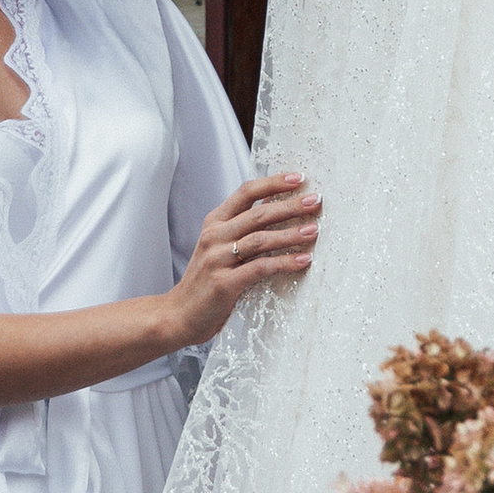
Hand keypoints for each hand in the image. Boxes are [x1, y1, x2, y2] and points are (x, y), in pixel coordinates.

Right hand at [168, 173, 320, 341]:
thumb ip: (241, 228)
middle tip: (315, 200)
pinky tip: (303, 260)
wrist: (178, 315)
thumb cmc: (205, 280)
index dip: (273, 183)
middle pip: (258, 214)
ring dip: (291, 234)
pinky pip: (261, 268)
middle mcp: (215, 236)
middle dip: (290, 205)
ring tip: (314, 230)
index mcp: (215, 223)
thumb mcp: (218, 247)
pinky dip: (284, 262)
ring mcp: (218, 259)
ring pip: (261, 239)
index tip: (299, 178)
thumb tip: (278, 208)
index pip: (246, 193)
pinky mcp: (225, 283)